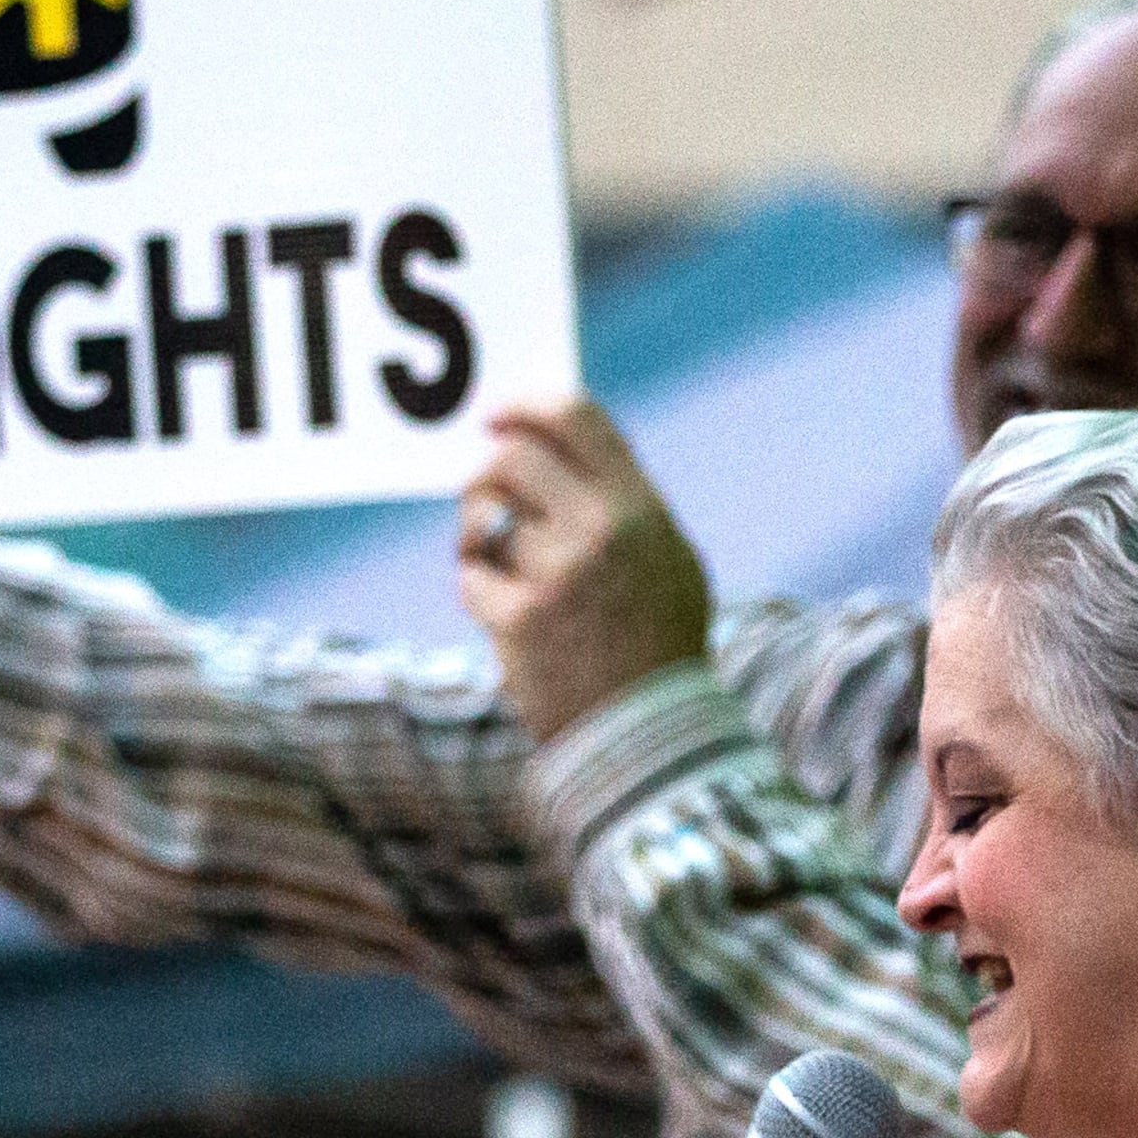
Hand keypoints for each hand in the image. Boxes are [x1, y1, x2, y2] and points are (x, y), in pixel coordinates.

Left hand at [457, 398, 713, 742]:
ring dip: (476, 533)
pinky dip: (479, 591)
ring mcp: (556, 572)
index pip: (576, 417)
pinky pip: (470, 577)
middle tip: (483, 493)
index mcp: (639, 506)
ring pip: (481, 514)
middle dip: (486, 471)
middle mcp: (600, 528)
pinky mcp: (518, 617)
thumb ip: (620, 500)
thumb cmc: (657, 641)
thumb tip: (555, 445)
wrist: (648, 733)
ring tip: (498, 562)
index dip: (525, 404)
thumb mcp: (666, 556)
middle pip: (511, 456)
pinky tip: (507, 614)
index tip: (495, 412)